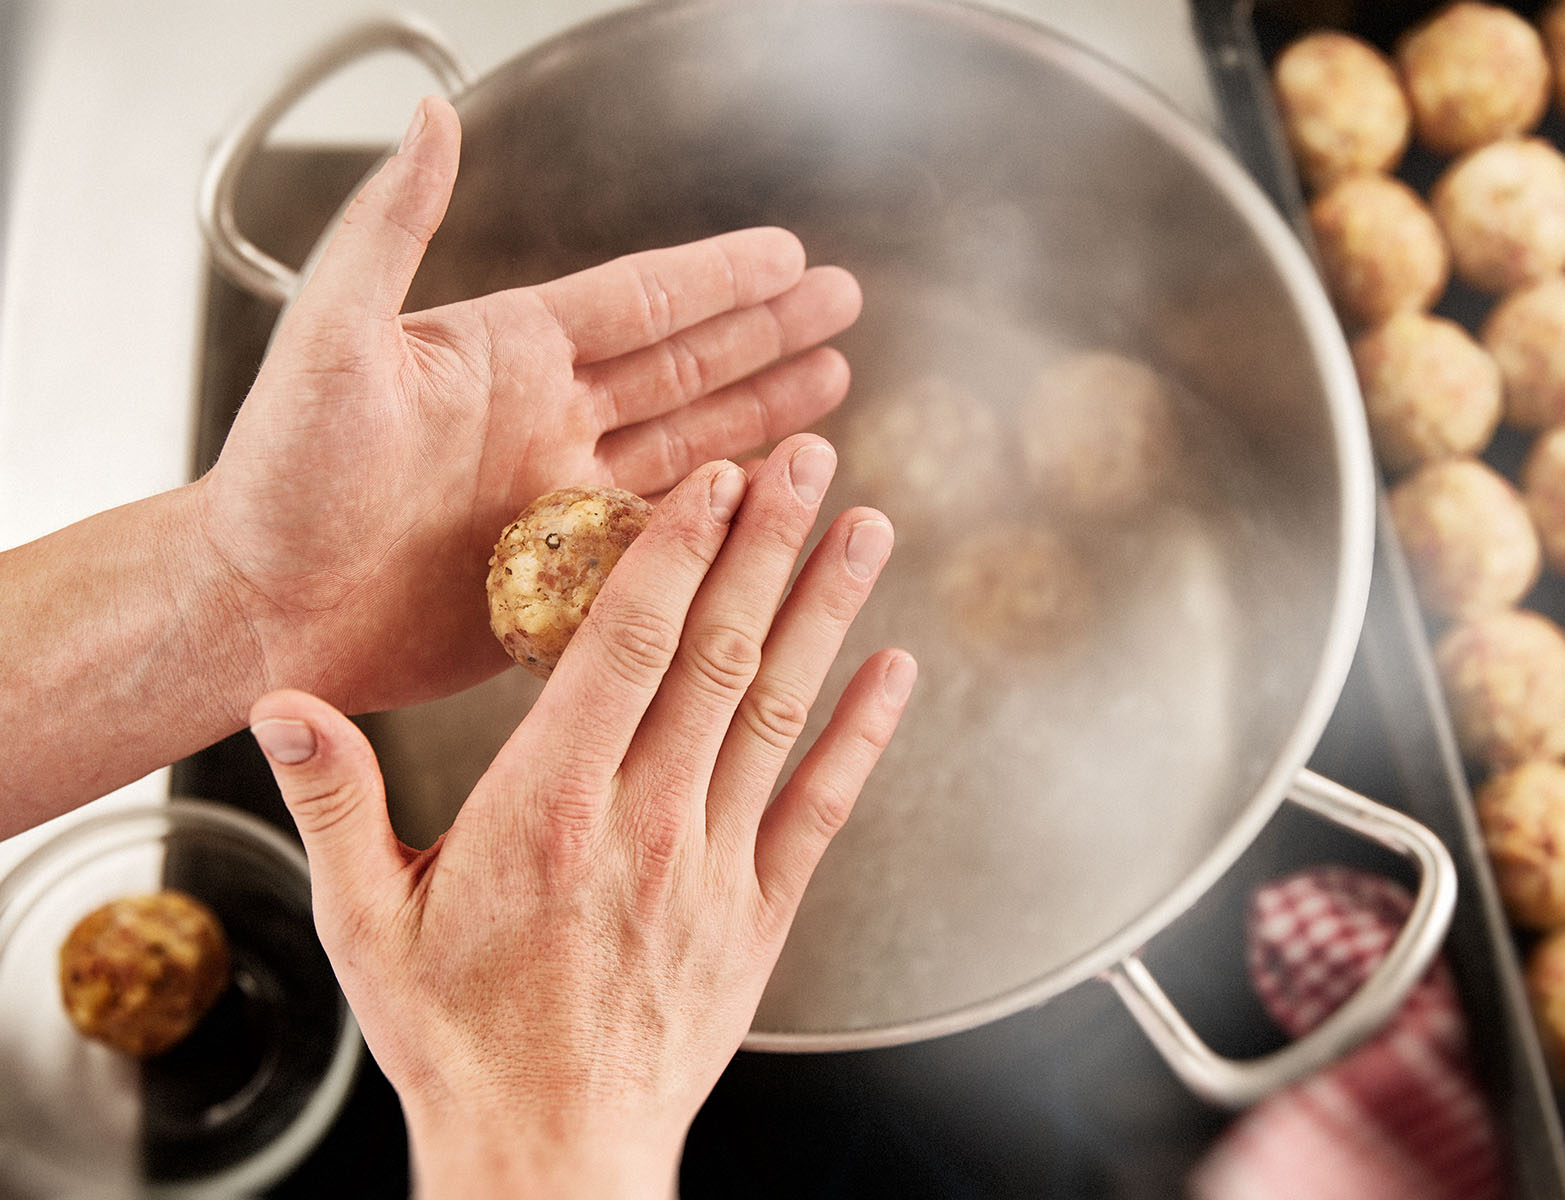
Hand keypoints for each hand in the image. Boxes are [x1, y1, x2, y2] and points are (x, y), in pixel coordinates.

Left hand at [198, 95, 861, 713]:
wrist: (261, 608)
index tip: (788, 252)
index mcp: (510, 357)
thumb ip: (391, 227)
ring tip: (832, 385)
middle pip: (686, 366)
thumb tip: (430, 116)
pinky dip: (728, 523)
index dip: (719, 276)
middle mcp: (548, 422)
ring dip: (762, 415)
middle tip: (840, 302)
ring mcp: (561, 502)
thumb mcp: (334, 337)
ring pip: (691, 449)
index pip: (641, 301)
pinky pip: (668, 544)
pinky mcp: (563, 581)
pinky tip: (772, 501)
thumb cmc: (280, 475)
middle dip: (768, 333)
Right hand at [248, 436, 911, 1197]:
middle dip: (766, 547)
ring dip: (826, 613)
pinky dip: (862, 734)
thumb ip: (333, 800)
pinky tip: (895, 670)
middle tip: (809, 462)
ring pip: (778, 713)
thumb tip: (283, 703)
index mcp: (546, 810)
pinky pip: (821, 809)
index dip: (676, 552)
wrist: (550, 1154)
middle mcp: (643, 825)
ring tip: (867, 531)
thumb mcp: (368, 921)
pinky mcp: (758, 917)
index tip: (715, 479)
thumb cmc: (457, 1040)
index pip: (625, 648)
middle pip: (716, 657)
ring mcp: (713, 870)